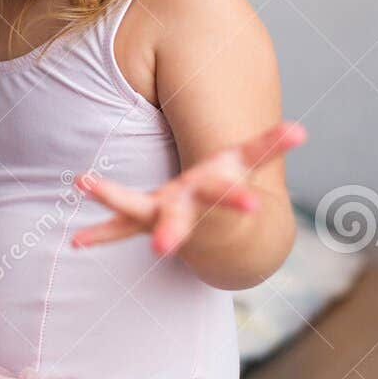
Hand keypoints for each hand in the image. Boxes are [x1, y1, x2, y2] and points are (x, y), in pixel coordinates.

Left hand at [72, 121, 305, 255]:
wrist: (218, 236)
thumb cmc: (229, 187)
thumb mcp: (247, 163)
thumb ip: (271, 146)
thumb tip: (302, 130)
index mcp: (211, 195)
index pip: (229, 194)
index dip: (240, 198)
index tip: (252, 204)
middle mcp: (184, 211)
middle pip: (176, 220)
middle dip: (170, 232)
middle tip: (159, 248)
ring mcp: (160, 219)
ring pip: (133, 213)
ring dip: (111, 200)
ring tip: (83, 180)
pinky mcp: (142, 222)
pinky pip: (117, 229)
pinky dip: (100, 235)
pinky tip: (75, 242)